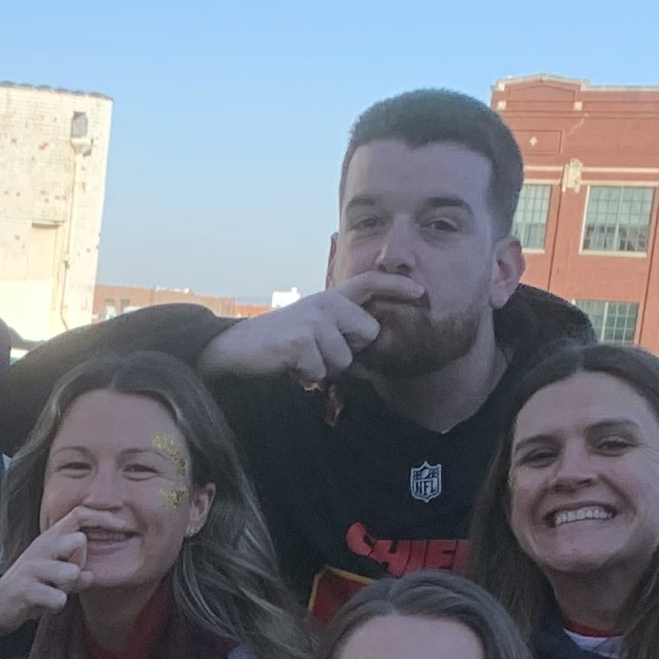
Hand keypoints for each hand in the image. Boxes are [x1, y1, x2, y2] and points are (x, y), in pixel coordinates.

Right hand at [0, 515, 91, 634]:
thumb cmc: (30, 586)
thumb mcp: (55, 574)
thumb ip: (75, 571)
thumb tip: (91, 576)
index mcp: (49, 538)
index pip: (78, 515)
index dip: (102, 517)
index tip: (121, 525)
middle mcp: (41, 547)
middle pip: (79, 541)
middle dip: (80, 563)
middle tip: (66, 578)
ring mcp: (32, 567)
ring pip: (71, 572)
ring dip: (67, 589)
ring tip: (52, 592)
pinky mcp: (26, 588)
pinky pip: (58, 599)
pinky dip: (55, 607)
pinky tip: (42, 605)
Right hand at [200, 276, 420, 384]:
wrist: (236, 349)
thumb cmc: (279, 346)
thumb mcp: (314, 336)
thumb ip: (342, 343)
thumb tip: (371, 369)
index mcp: (331, 297)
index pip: (371, 283)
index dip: (397, 286)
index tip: (421, 291)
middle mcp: (327, 302)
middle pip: (368, 333)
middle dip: (350, 351)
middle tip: (319, 352)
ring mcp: (315, 320)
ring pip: (345, 358)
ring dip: (325, 368)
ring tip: (301, 360)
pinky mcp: (302, 340)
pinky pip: (322, 370)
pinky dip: (307, 375)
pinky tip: (291, 366)